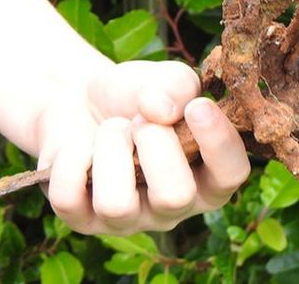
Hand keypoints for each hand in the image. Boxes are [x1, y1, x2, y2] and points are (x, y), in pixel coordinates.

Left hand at [35, 61, 249, 233]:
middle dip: (155, 142)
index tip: (197, 106)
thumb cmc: (137, 96)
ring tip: (111, 130)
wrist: (82, 99)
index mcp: (207, 175)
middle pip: (175, 196)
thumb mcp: (165, 78)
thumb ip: (178, 85)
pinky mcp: (81, 219)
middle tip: (141, 119)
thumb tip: (160, 111)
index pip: (231, 175)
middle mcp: (172, 208)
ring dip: (110, 148)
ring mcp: (126, 220)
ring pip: (116, 205)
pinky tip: (80, 146)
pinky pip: (68, 198)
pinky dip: (70, 158)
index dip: (218, 143)